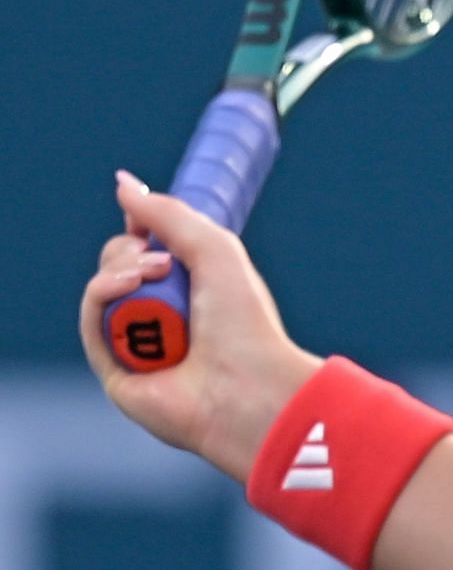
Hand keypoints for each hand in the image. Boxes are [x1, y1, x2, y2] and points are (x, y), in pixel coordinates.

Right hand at [80, 171, 322, 481]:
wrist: (243, 384)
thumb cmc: (242, 319)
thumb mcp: (214, 248)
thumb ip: (169, 214)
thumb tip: (124, 185)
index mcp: (196, 286)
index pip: (152, 247)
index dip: (143, 228)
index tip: (144, 217)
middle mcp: (165, 313)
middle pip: (120, 264)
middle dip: (128, 249)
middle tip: (158, 256)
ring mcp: (138, 341)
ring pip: (102, 288)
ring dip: (120, 269)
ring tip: (153, 273)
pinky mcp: (114, 369)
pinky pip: (92, 318)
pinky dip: (102, 294)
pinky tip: (127, 286)